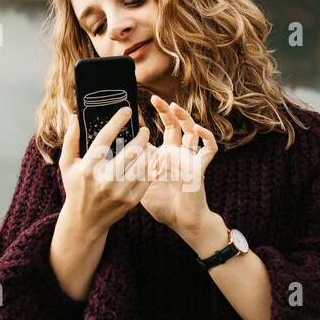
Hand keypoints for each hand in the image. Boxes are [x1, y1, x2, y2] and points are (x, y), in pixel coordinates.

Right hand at [58, 104, 150, 238]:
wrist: (85, 221)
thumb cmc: (76, 188)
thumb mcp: (67, 165)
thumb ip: (70, 140)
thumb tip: (76, 117)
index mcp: (88, 168)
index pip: (105, 138)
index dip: (117, 121)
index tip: (126, 110)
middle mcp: (104, 180)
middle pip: (130, 151)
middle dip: (141, 137)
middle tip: (144, 130)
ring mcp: (119, 192)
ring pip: (142, 164)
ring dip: (148, 151)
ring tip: (146, 144)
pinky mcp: (131, 201)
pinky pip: (146, 178)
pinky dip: (150, 167)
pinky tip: (148, 160)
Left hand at [139, 95, 219, 237]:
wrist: (180, 221)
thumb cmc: (161, 205)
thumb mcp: (139, 183)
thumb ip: (130, 168)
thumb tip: (111, 155)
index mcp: (165, 155)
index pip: (164, 129)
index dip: (158, 116)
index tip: (145, 105)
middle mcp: (179, 154)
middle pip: (176, 126)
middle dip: (168, 111)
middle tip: (156, 98)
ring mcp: (190, 159)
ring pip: (193, 132)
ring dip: (186, 118)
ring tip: (175, 108)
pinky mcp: (199, 167)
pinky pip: (209, 149)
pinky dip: (206, 138)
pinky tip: (197, 130)